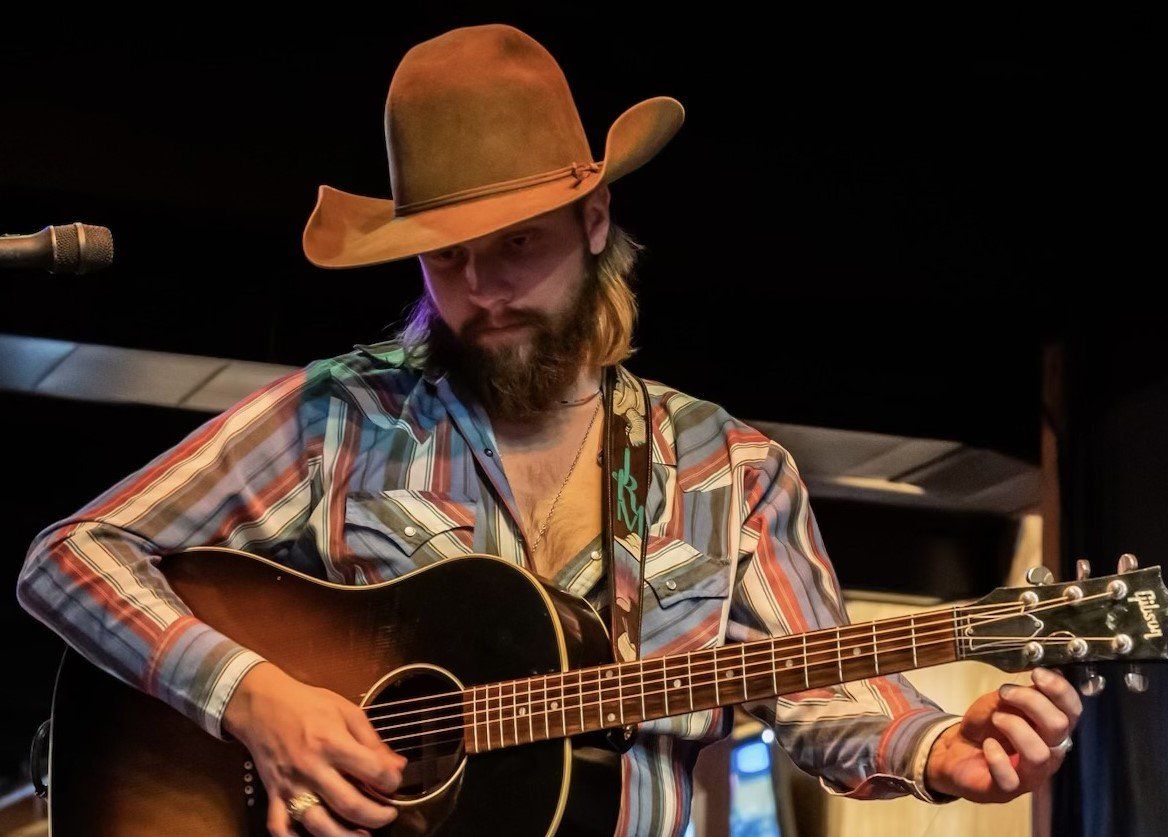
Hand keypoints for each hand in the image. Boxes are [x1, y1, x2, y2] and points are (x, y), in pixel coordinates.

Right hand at [223, 662, 405, 835]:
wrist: (261, 704)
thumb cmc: (307, 704)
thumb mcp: (347, 711)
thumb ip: (373, 741)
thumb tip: (398, 766)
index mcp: (332, 743)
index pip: (372, 771)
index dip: (391, 781)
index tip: (394, 781)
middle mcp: (311, 768)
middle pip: (349, 804)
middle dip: (377, 815)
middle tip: (389, 813)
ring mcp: (290, 785)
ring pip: (318, 824)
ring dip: (345, 836)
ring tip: (364, 835)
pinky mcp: (273, 794)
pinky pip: (280, 827)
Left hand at [924, 666, 1081, 802]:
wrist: (957, 751)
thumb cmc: (986, 725)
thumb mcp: (1000, 701)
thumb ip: (1020, 692)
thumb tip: (1042, 675)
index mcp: (1052, 728)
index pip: (1072, 710)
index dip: (1060, 690)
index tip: (1037, 674)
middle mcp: (1049, 752)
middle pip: (1059, 727)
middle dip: (1032, 702)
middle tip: (1006, 692)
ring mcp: (1030, 774)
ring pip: (1039, 754)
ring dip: (1014, 727)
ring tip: (996, 719)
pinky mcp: (1007, 789)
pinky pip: (1010, 779)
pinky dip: (996, 757)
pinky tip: (987, 745)